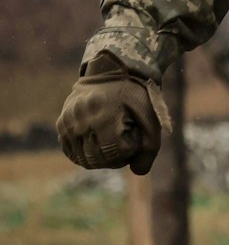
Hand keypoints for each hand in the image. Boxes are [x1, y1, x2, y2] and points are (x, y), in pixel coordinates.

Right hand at [56, 54, 162, 172]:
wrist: (113, 72)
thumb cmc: (136, 97)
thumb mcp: (151, 119)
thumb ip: (149, 148)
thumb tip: (137, 172)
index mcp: (104, 117)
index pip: (112, 155)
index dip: (127, 154)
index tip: (134, 140)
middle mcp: (81, 120)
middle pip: (95, 159)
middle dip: (113, 159)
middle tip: (124, 145)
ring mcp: (68, 121)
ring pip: (81, 158)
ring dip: (99, 158)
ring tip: (111, 143)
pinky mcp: (61, 123)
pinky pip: (70, 151)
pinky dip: (84, 154)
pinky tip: (97, 146)